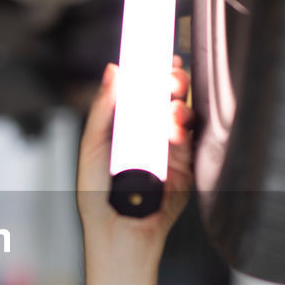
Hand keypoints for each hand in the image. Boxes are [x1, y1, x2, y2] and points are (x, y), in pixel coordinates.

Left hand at [76, 56, 193, 259]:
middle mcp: (147, 133)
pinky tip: (172, 128)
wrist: (118, 231)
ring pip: (182, 112)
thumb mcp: (94, 144)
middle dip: (170, 80)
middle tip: (169, 76)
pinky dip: (183, 127)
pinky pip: (190, 137)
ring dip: (178, 103)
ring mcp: (167, 148)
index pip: (140, 89)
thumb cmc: (97, 195)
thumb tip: (114, 70)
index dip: (149, 69)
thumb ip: (104, 108)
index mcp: (124, 125)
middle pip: (165, 96)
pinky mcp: (184, 164)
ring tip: (168, 107)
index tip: (155, 52)